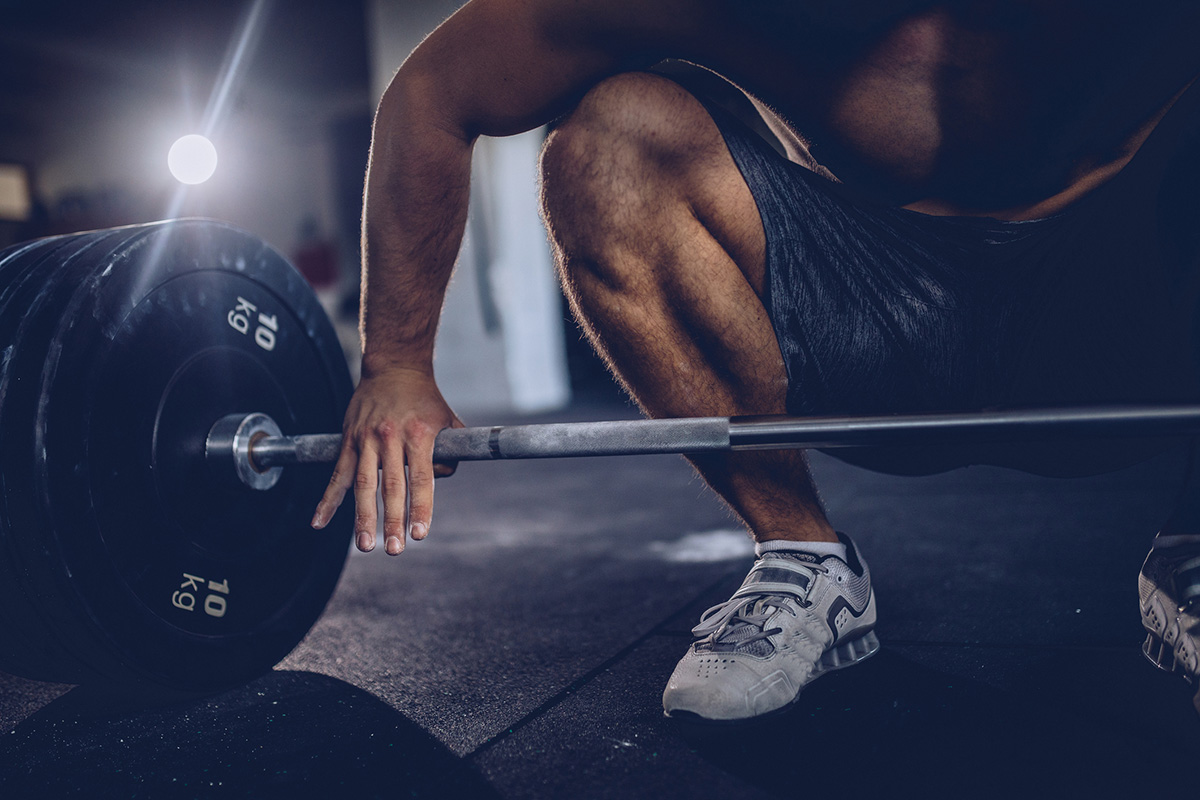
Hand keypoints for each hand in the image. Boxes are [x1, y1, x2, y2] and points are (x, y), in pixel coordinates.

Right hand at [311, 366, 462, 554]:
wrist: (394, 367)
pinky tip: (319, 521)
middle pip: (391, 486)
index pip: (422, 479)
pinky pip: (337, 473)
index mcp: (419, 434)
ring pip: (362, 483)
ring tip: (365, 544)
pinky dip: (328, 499)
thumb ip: (452, 453)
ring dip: (362, 517)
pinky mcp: (349, 439)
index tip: (419, 534)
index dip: (420, 508)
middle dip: (392, 520)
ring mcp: (367, 438)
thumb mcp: (448, 421)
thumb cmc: (424, 398)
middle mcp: (391, 437)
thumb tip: (443, 478)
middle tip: (393, 549)